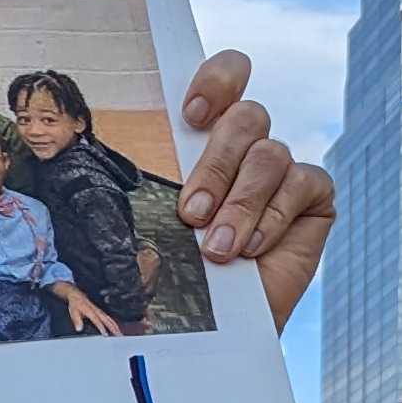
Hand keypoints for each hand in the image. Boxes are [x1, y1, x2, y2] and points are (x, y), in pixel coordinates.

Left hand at [61, 287, 122, 338]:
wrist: (78, 296)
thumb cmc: (76, 304)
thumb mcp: (73, 312)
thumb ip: (77, 321)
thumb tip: (79, 329)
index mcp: (91, 312)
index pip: (97, 321)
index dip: (102, 328)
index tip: (105, 334)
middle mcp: (97, 311)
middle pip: (107, 321)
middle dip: (113, 328)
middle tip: (118, 335)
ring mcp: (100, 312)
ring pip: (110, 320)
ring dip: (115, 327)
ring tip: (120, 334)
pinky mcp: (101, 312)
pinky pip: (109, 319)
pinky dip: (114, 324)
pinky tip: (116, 328)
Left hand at [173, 50, 334, 327]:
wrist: (215, 328)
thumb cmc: (179, 271)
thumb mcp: (155, 220)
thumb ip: (149, 182)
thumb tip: (88, 143)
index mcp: (210, 135)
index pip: (228, 74)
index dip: (217, 80)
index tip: (192, 116)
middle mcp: (250, 145)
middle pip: (247, 116)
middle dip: (216, 166)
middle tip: (192, 214)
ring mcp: (283, 170)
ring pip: (270, 153)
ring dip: (240, 204)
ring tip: (218, 249)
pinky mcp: (313, 196)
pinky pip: (302, 183)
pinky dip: (273, 216)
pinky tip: (252, 248)